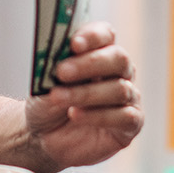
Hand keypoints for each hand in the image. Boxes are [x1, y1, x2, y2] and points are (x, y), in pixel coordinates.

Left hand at [24, 21, 143, 168]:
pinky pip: (125, 117)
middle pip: (118, 58)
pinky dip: (98, 115)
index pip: (106, 35)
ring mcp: (128, 98)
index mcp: (99, 53)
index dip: (93, 36)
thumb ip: (54, 65)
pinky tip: (75, 115)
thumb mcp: (43, 81)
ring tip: (58, 98)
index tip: (73, 44)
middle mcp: (118, 72)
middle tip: (62, 72)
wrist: (42, 137)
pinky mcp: (130, 125)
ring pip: (119, 89)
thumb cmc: (47, 103)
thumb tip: (60, 52)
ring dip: (86, 93)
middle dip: (90, 64)